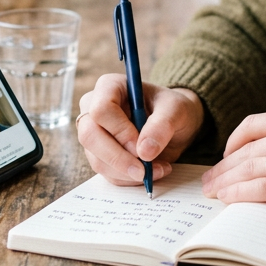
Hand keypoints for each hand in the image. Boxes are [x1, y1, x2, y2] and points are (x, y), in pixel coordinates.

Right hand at [77, 74, 205, 185]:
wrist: (175, 124)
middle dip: (118, 158)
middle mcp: (94, 108)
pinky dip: (128, 179)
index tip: (141, 147)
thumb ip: (162, 124)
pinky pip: (106, 173)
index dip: (120, 131)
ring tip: (158, 169)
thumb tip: (144, 151)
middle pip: (89, 136)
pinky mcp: (99, 155)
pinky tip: (151, 173)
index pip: (101, 109)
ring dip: (127, 172)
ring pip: (96, 159)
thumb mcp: (176, 109)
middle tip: (143, 171)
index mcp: (109, 87)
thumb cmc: (172, 109)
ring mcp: (94, 133)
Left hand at [200, 109, 265, 234]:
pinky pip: (263, 191)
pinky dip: (240, 196)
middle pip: (247, 149)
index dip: (232, 142)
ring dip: (225, 182)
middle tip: (208, 180)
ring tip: (212, 194)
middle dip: (222, 167)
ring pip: (250, 169)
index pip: (254, 124)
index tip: (224, 157)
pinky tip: (229, 201)